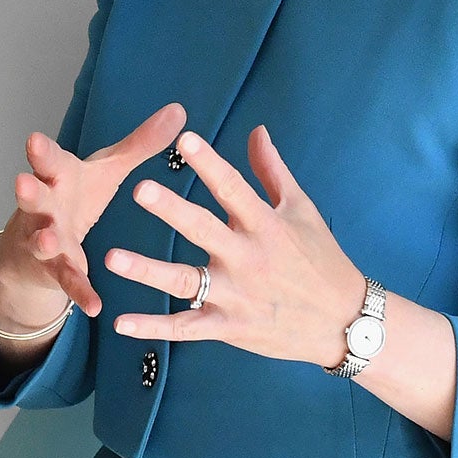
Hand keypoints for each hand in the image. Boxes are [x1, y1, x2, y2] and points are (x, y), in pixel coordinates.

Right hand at [0, 103, 187, 334]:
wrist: (39, 247)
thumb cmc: (75, 197)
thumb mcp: (107, 170)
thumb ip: (140, 143)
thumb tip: (178, 110)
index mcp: (60, 178)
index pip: (49, 161)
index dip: (42, 152)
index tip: (34, 139)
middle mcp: (47, 207)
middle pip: (35, 196)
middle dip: (29, 190)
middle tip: (23, 181)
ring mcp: (46, 240)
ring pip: (43, 238)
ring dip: (45, 238)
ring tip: (50, 237)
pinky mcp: (56, 271)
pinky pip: (69, 282)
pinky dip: (80, 293)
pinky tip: (94, 305)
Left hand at [102, 125, 363, 367]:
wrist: (345, 322)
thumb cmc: (322, 259)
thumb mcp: (301, 210)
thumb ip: (272, 171)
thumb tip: (255, 130)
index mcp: (265, 225)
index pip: (233, 188)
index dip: (209, 163)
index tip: (184, 139)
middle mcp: (247, 258)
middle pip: (203, 230)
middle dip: (171, 210)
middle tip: (139, 189)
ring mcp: (236, 295)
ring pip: (185, 281)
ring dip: (147, 271)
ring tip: (111, 258)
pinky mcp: (228, 327)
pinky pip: (186, 328)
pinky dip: (153, 327)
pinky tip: (120, 323)